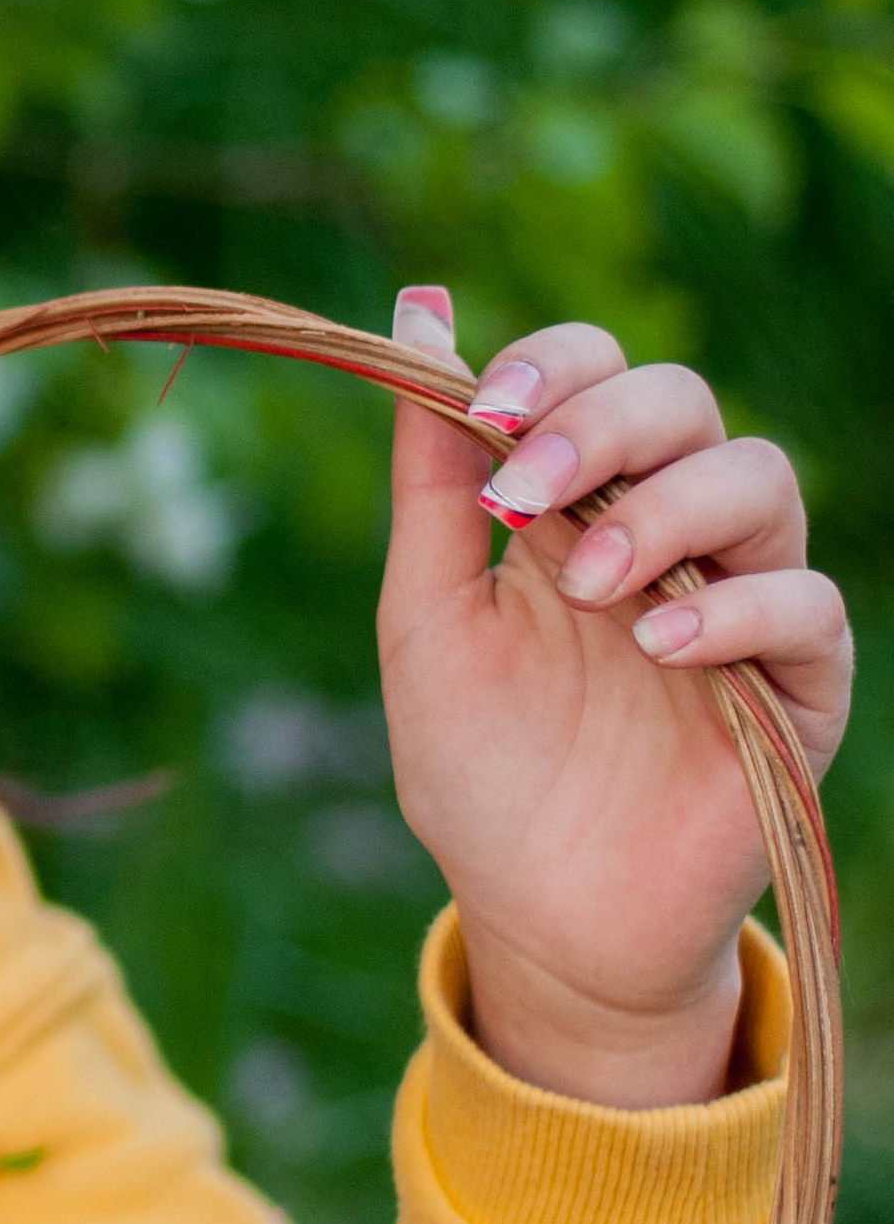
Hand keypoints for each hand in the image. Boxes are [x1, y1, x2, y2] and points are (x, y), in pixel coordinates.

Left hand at [377, 287, 848, 1108]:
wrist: (541, 915)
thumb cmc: (481, 769)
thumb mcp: (429, 613)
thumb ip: (432, 471)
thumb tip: (417, 308)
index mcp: (577, 501)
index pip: (599, 370)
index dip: (555, 366)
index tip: (491, 408)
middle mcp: (668, 531)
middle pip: (684, 401)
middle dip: (603, 426)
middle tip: (524, 497)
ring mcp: (741, 602)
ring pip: (760, 480)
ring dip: (667, 510)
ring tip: (591, 588)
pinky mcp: (798, 688)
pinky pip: (806, 604)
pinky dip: (736, 608)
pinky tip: (661, 646)